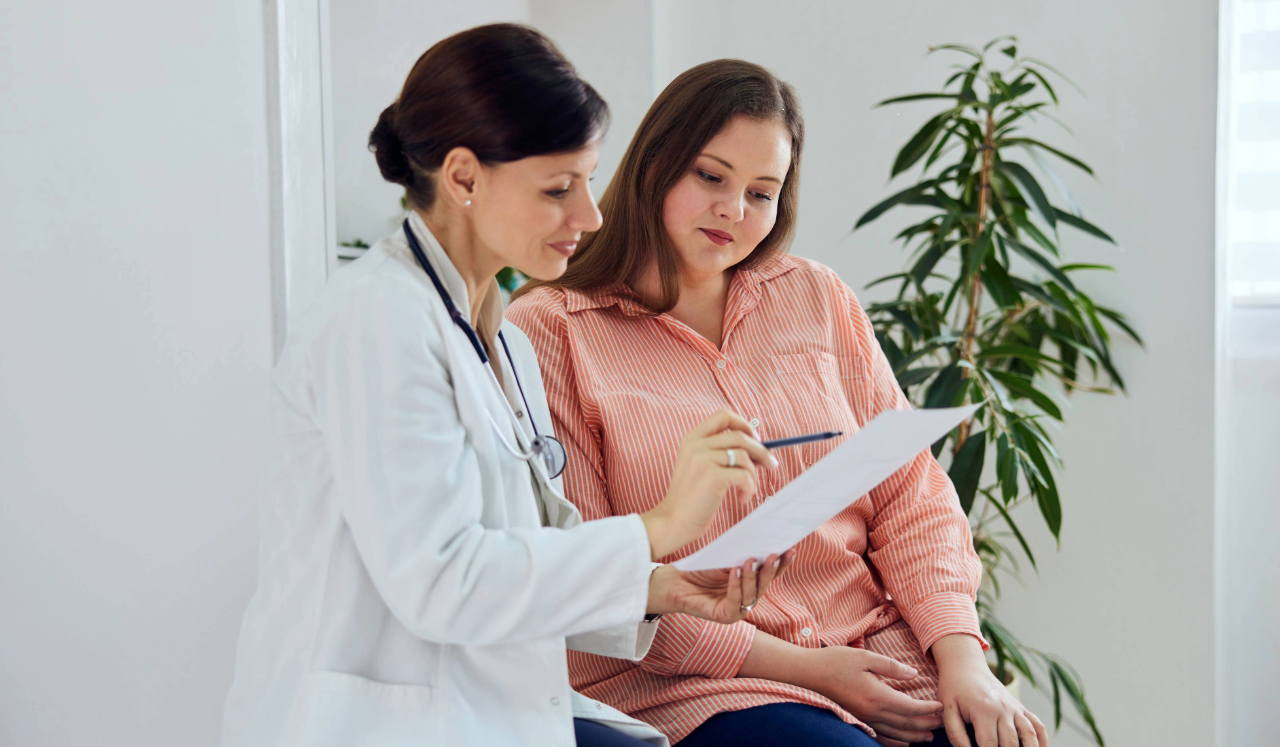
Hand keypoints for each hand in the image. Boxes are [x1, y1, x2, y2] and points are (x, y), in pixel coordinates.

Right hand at [640, 409, 776, 558]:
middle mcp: (695, 445)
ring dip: (753, 475)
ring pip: (744, 457)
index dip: (744, 424)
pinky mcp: (712, 476)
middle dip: (761, 450)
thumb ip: (720, 453)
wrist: (673, 521)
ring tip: (746, 489)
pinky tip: (742, 498)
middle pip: (740, 436)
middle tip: (770, 464)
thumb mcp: (699, 467)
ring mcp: (702, 459)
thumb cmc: (691, 498)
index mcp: (691, 439)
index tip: (755, 439)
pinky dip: (749, 488)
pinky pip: (745, 475)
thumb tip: (758, 448)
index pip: (723, 416)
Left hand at [648, 550, 794, 622]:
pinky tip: (735, 572)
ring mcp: (738, 609)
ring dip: (752, 576)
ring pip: (752, 594)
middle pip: (765, 584)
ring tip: (750, 560)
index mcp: (752, 583)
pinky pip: (734, 602)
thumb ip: (745, 554)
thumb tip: (764, 540)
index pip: (771, 573)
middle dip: (771, 569)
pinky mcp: (726, 616)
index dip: (783, 563)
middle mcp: (748, 597)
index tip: (791, 548)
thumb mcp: (727, 558)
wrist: (676, 580)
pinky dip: (736, 586)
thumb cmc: (702, 568)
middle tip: (774, 554)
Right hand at [802, 646, 944, 744]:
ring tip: (930, 735)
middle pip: (905, 723)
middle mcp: (872, 711)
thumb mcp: (866, 657)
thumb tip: (914, 674)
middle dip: (926, 723)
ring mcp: (864, 718)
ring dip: (914, 735)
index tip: (940, 706)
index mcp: (876, 695)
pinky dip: (895, 742)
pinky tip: (905, 743)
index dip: (927, 709)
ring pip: (895, 733)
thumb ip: (891, 667)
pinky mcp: (858, 719)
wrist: (811, 672)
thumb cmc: (837, 661)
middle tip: (942, 722)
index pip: (909, 707)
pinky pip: (880, 736)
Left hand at [932, 634, 1048, 746]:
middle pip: (1010, 744)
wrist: (966, 666)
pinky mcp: (1020, 707)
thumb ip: (956, 734)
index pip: (990, 745)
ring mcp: (1014, 708)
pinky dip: (1042, 740)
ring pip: (1029, 735)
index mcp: (983, 711)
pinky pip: (1037, 725)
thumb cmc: (954, 688)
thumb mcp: (947, 709)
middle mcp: (1003, 709)